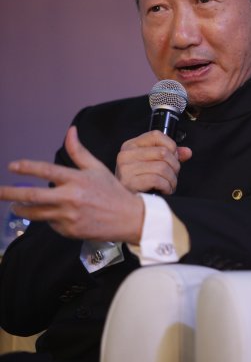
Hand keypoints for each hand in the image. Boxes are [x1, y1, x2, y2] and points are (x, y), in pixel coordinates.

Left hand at [0, 126, 144, 243]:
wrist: (128, 218)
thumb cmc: (112, 191)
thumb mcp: (96, 168)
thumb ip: (78, 151)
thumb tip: (70, 131)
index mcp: (77, 179)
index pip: (47, 171)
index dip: (27, 167)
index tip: (12, 165)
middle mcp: (71, 198)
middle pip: (33, 196)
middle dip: (11, 193)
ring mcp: (69, 216)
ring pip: (36, 213)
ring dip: (22, 209)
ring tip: (15, 206)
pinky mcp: (69, 231)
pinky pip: (50, 223)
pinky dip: (47, 218)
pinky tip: (52, 214)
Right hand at [115, 131, 191, 194]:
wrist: (124, 204)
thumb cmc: (138, 182)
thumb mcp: (151, 164)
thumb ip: (170, 155)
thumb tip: (187, 152)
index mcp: (130, 146)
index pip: (156, 135)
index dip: (171, 146)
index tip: (174, 157)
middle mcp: (126, 155)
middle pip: (163, 152)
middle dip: (174, 166)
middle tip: (173, 175)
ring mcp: (126, 168)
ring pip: (162, 167)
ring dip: (172, 179)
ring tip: (169, 185)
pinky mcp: (130, 182)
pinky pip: (157, 180)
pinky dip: (166, 186)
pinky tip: (164, 190)